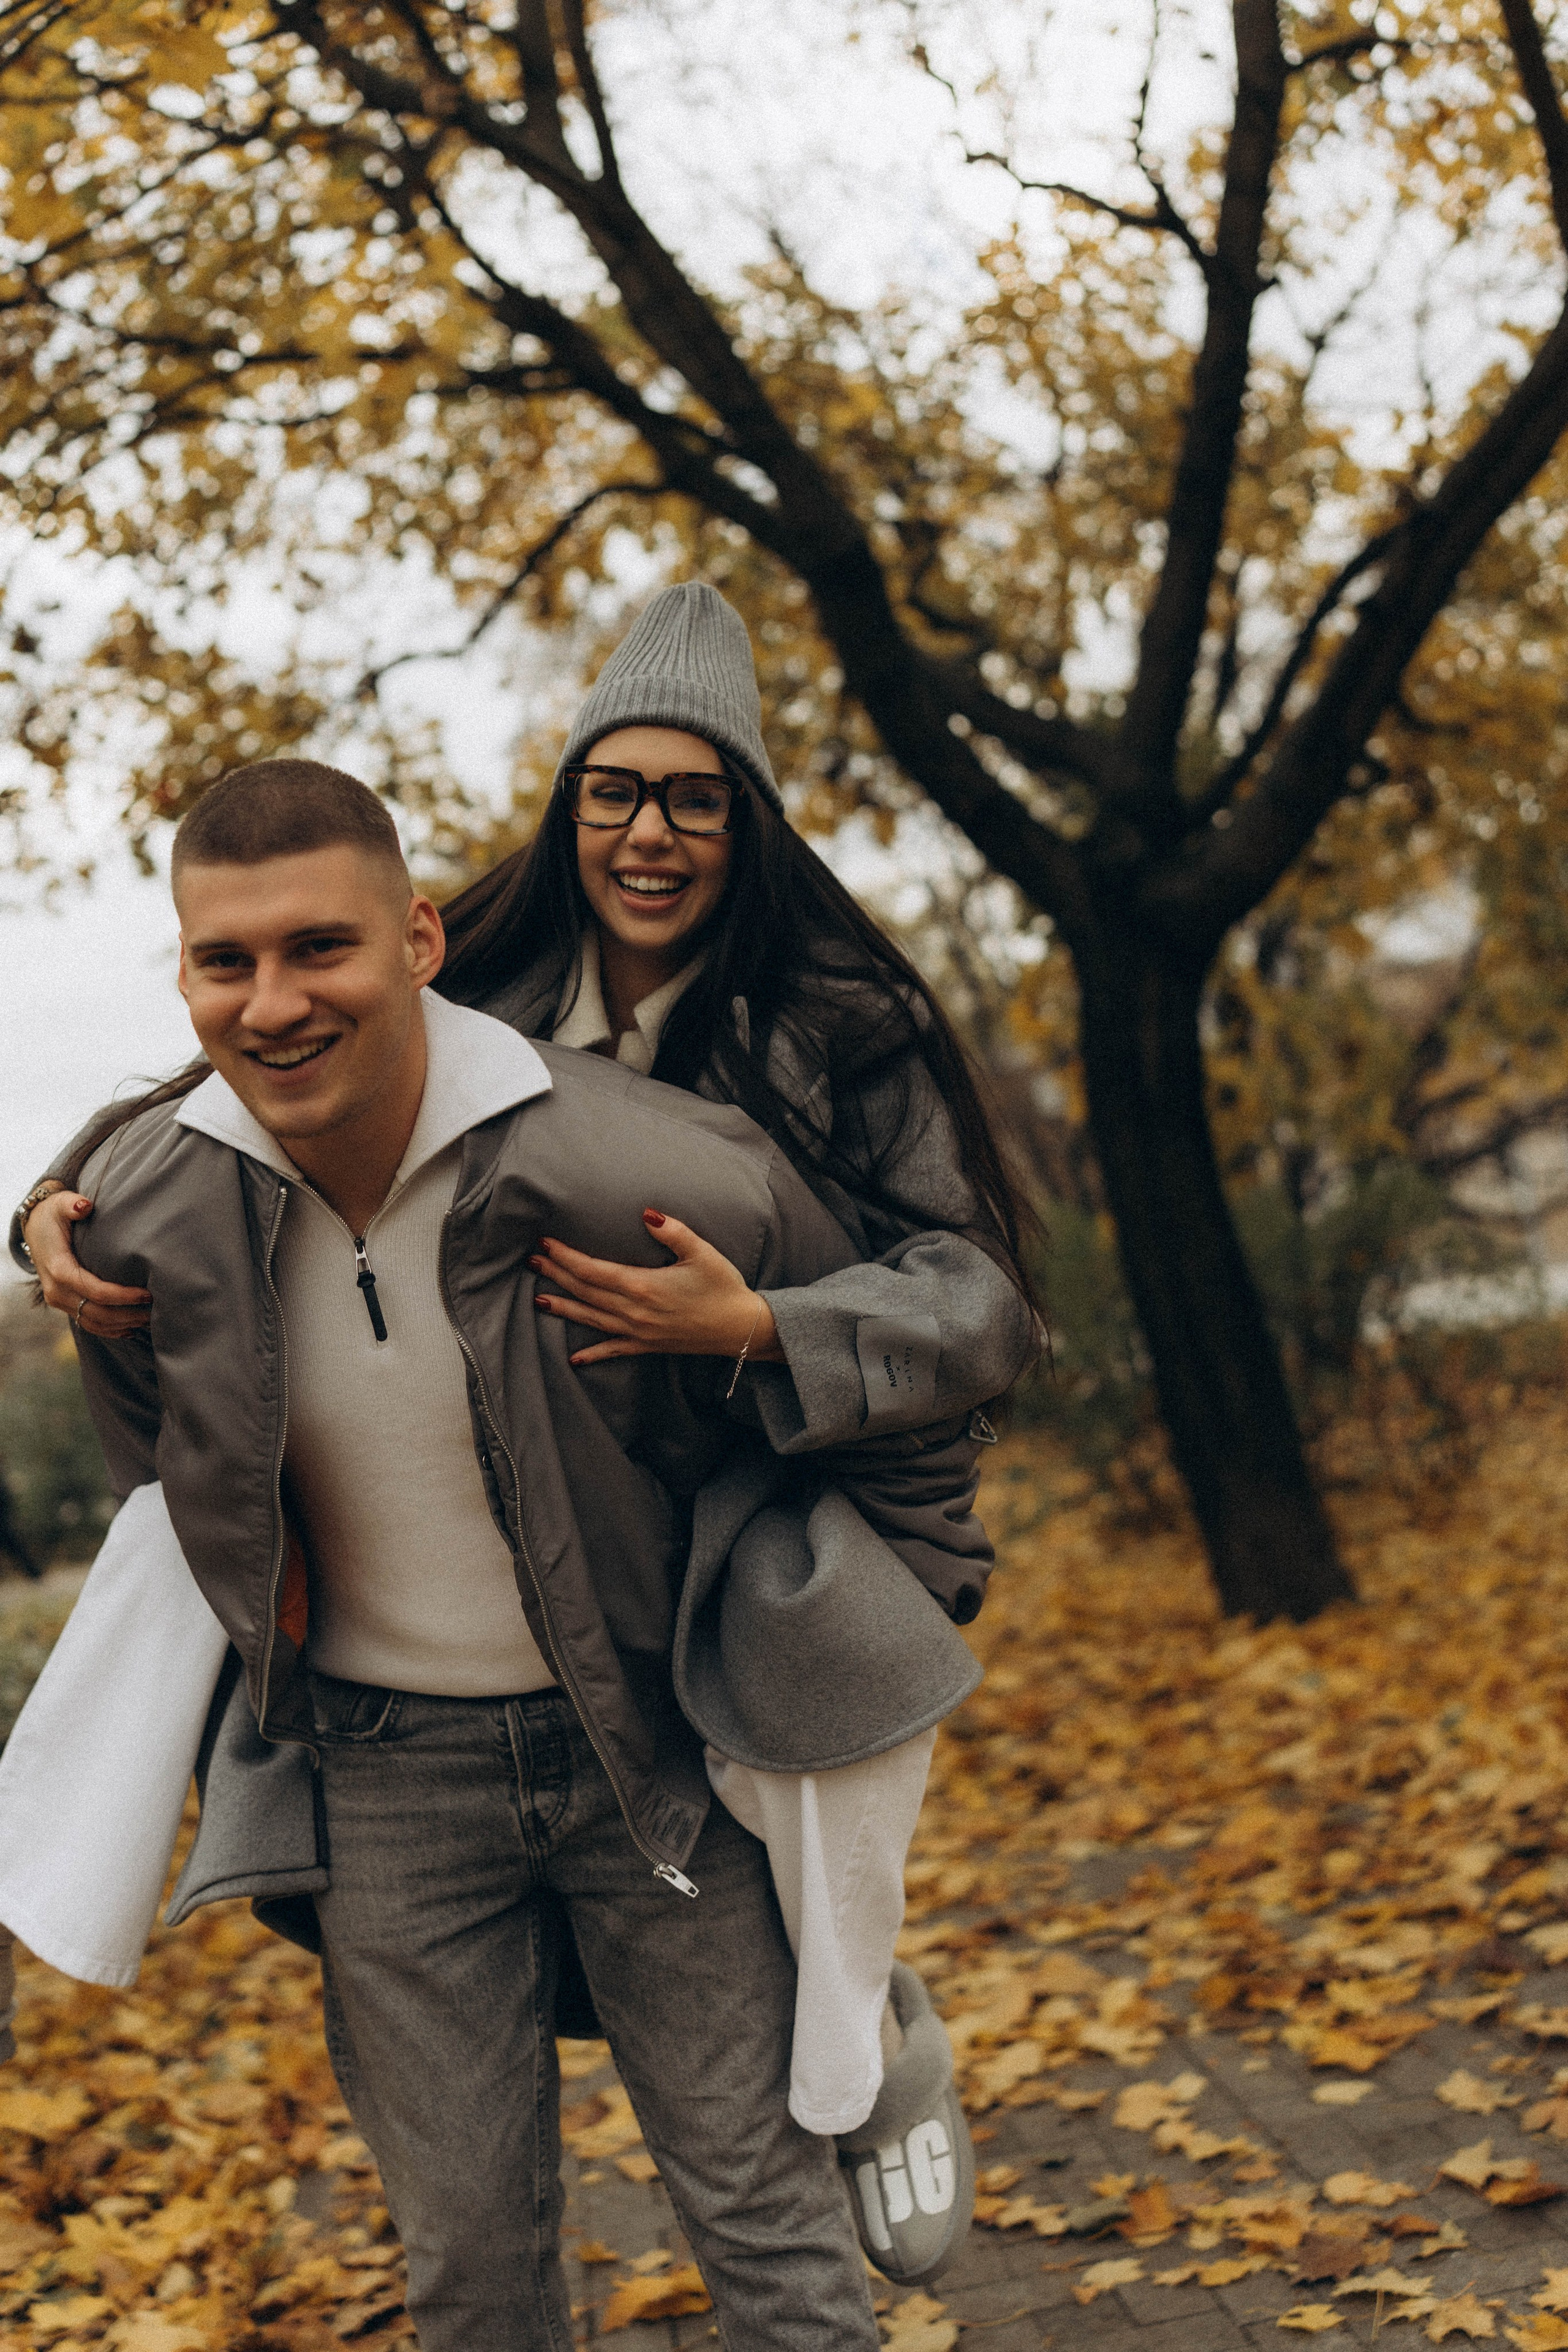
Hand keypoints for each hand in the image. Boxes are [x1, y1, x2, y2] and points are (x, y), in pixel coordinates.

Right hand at [23, 1187, 151, 1337]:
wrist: (35, 1229)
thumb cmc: (54, 1215)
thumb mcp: (60, 1205)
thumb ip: (72, 1204)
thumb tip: (85, 1206)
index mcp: (58, 1268)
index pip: (95, 1291)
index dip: (122, 1296)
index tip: (147, 1294)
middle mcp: (56, 1290)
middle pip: (96, 1313)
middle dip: (128, 1315)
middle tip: (156, 1311)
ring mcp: (58, 1301)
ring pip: (93, 1323)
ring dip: (122, 1324)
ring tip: (149, 1320)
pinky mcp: (64, 1305)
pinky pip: (87, 1324)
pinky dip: (110, 1329)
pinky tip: (131, 1328)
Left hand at [531, 1209, 784, 1367]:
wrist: (742, 1329)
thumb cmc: (723, 1287)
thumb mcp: (702, 1252)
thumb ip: (673, 1231)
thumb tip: (646, 1213)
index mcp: (643, 1286)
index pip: (593, 1269)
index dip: (566, 1256)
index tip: (546, 1243)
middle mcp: (634, 1312)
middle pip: (585, 1292)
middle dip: (556, 1275)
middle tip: (532, 1262)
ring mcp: (639, 1332)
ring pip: (591, 1319)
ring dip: (564, 1308)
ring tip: (538, 1300)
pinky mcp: (648, 1346)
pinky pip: (614, 1350)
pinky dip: (593, 1354)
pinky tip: (574, 1359)